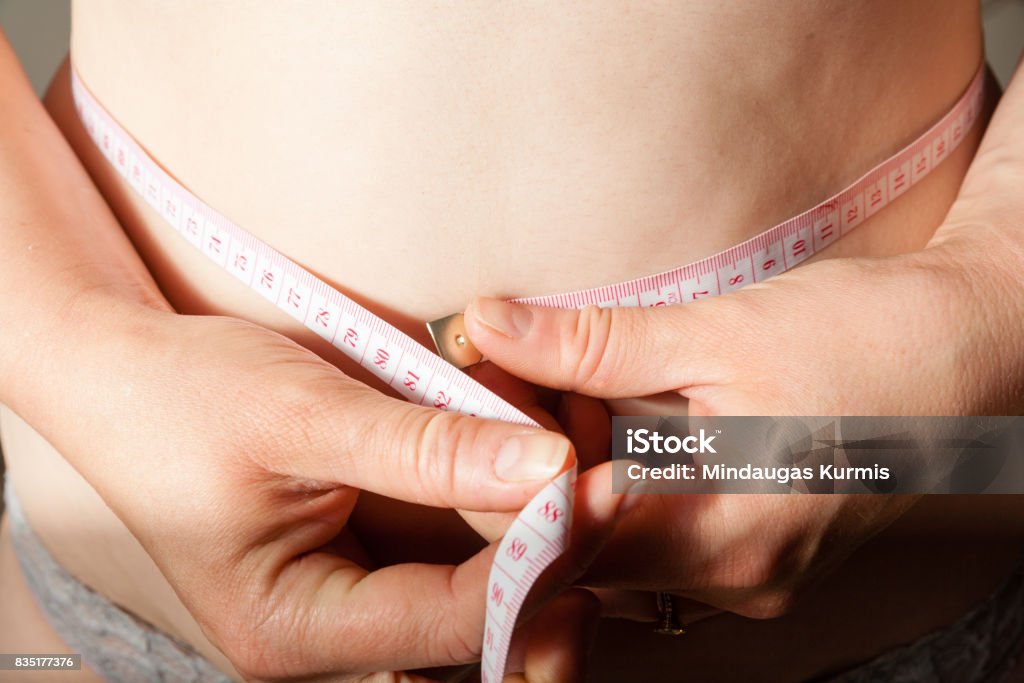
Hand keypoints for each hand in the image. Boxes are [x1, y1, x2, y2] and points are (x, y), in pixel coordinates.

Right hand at [11, 298, 623, 680]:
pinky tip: (532, 446)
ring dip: (533, 520)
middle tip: (611, 475)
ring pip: (478, 578)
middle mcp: (336, 629)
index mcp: (297, 629)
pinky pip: (458, 538)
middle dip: (548, 549)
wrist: (125, 376)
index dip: (536, 561)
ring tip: (584, 449)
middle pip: (477, 615)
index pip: (450, 619)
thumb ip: (425, 449)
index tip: (602, 492)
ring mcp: (359, 589)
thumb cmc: (185, 400)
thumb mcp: (303, 415)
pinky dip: (499, 496)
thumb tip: (548, 468)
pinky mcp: (375, 545)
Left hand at [460, 226, 1022, 615]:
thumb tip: (485, 325)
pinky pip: (658, 538)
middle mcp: (734, 582)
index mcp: (721, 538)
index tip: (483, 395)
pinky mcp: (758, 556)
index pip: (556, 541)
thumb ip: (590, 343)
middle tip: (525, 371)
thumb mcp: (716, 331)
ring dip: (579, 471)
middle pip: (580, 547)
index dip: (501, 466)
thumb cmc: (862, 338)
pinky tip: (633, 418)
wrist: (971, 352)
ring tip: (587, 386)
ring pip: (614, 544)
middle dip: (534, 463)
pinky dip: (625, 485)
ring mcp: (750, 578)